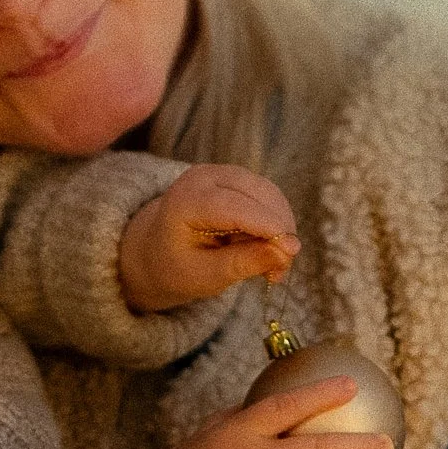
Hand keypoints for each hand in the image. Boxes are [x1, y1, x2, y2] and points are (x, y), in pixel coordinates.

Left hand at [119, 165, 298, 313]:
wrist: (155, 250)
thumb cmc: (175, 267)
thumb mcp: (203, 276)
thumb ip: (242, 264)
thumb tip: (285, 252)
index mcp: (185, 201)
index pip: (236, 207)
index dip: (268, 227)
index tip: (292, 252)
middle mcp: (203, 177)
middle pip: (258, 195)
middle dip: (278, 232)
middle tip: (278, 273)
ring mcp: (220, 172)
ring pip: (268, 194)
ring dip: (280, 228)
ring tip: (271, 267)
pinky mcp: (235, 176)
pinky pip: (267, 195)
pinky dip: (275, 222)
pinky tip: (266, 249)